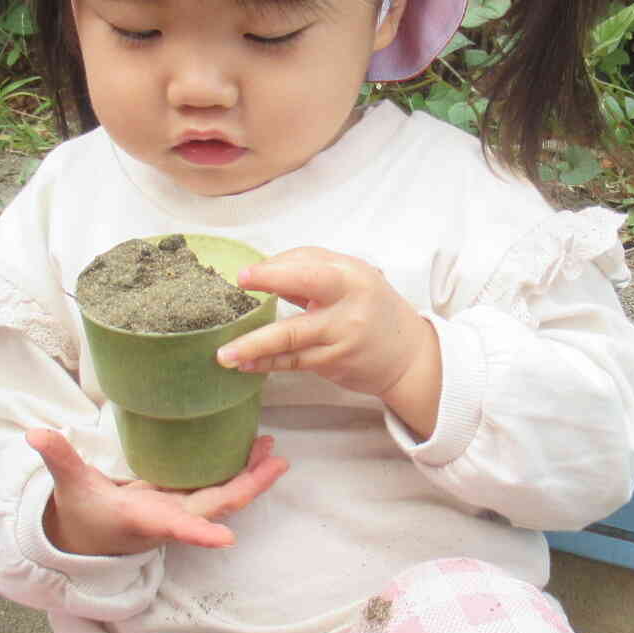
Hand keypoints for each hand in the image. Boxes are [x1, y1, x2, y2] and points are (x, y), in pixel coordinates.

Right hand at [27, 428, 286, 557]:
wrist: (85, 538)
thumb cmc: (80, 513)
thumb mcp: (69, 486)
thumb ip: (58, 457)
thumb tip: (35, 432)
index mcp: (142, 518)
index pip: (173, 527)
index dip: (198, 534)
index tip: (225, 539)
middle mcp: (168, 519)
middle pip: (215, 507)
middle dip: (247, 487)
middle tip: (276, 461)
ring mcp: (180, 512)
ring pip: (223, 498)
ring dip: (250, 478)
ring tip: (274, 451)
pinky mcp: (183, 502)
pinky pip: (218, 489)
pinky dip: (238, 472)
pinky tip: (255, 451)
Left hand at [216, 247, 442, 437]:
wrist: (408, 355)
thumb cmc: (373, 308)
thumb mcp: (350, 278)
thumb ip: (311, 270)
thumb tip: (265, 269)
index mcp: (352, 277)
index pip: (311, 268)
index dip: (276, 270)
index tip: (245, 274)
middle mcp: (348, 307)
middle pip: (303, 301)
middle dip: (268, 295)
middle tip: (236, 294)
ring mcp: (341, 339)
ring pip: (292, 341)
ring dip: (255, 347)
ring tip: (225, 355)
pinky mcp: (333, 364)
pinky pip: (294, 361)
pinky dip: (267, 362)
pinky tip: (245, 364)